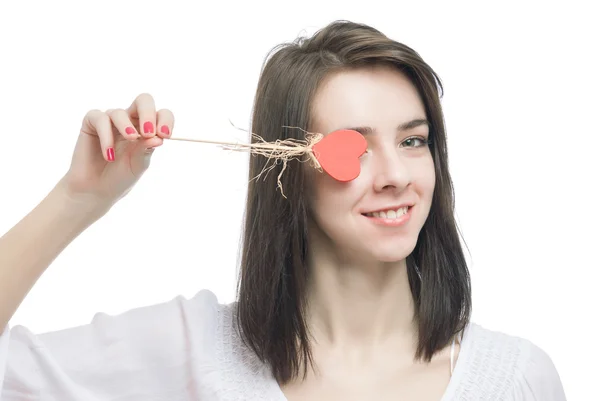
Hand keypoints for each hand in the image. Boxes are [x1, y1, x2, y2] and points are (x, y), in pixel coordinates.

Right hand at [57, 93, 172, 210]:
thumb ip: (146, 150)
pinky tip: (109, 154)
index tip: (165, 135)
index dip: (165, 120)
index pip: (161, 114)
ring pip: (119, 112)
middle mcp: (130, 121)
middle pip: (143, 100)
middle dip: (148, 113)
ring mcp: (110, 121)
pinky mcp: (91, 123)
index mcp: (147, 129)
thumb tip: (158, 138)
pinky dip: (106, 135)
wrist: (96, 191)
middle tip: (148, 132)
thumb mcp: (138, 165)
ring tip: (130, 140)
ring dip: (126, 126)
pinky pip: (100, 119)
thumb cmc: (120, 177)